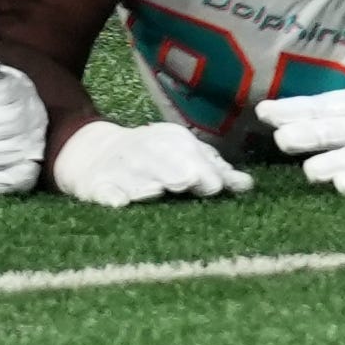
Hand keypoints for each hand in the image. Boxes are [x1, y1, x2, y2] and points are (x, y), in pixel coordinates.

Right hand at [53, 115, 251, 207]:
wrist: (97, 154)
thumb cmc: (154, 160)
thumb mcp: (183, 157)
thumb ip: (214, 171)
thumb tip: (248, 186)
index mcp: (173, 142)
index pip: (192, 154)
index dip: (204, 170)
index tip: (216, 186)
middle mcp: (147, 150)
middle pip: (163, 159)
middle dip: (176, 170)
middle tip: (188, 182)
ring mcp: (120, 167)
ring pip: (136, 174)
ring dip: (147, 182)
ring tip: (157, 191)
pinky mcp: (97, 184)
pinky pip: (104, 190)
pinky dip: (111, 195)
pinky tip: (119, 203)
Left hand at [260, 89, 344, 196]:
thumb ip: (322, 112)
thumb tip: (273, 115)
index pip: (319, 106)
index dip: (292, 110)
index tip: (263, 113)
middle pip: (334, 129)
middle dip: (308, 133)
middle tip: (282, 138)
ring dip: (332, 163)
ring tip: (309, 172)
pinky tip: (342, 187)